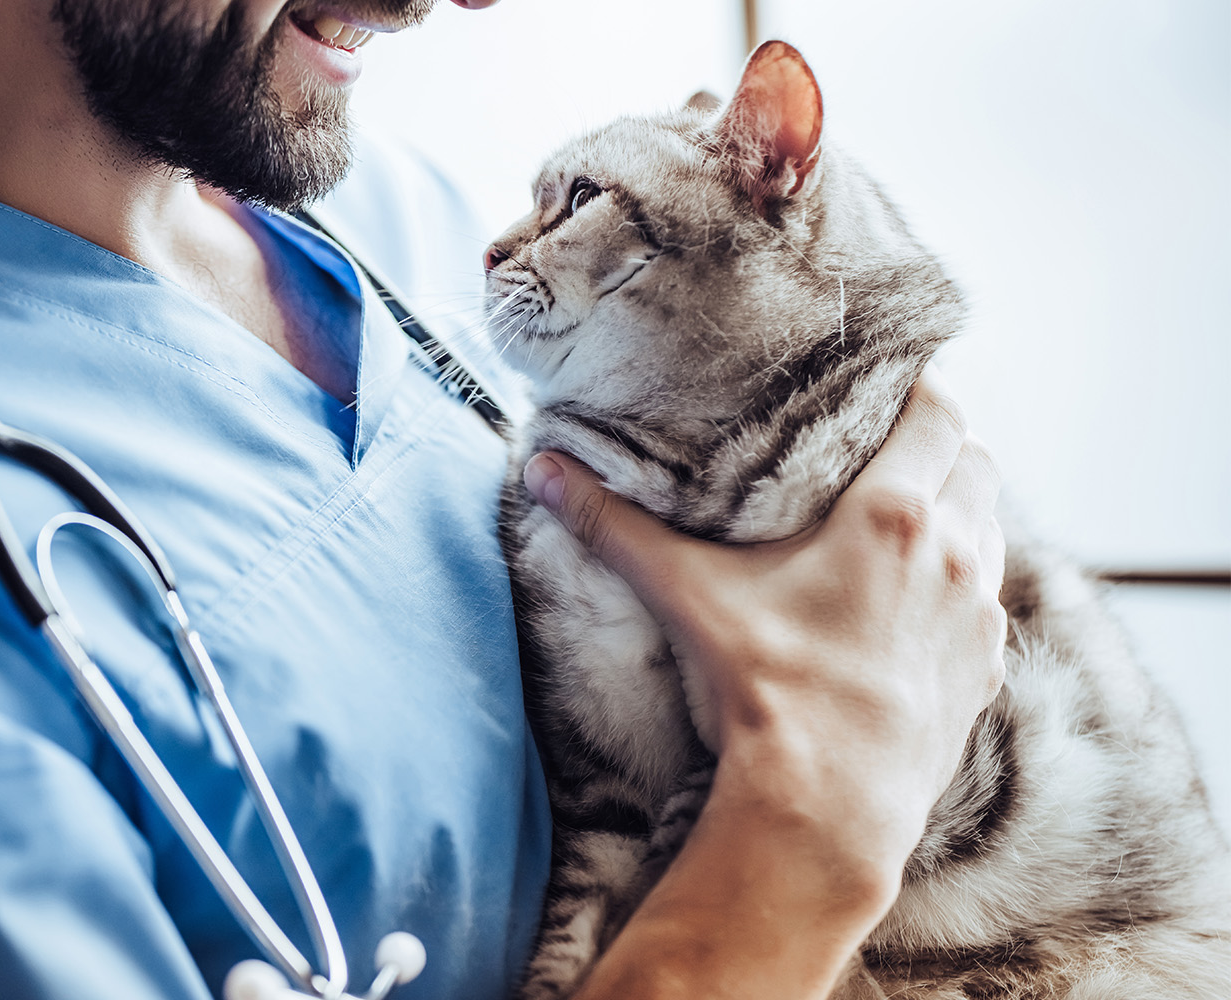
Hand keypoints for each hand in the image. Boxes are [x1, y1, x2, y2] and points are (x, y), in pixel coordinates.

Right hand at [524, 368, 1006, 997]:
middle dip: (941, 445)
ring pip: (990, 528)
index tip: (896, 380)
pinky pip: (989, 601)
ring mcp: (979, 615)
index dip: (923, 387)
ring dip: (960, 510)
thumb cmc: (765, 688)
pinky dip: (965, 583)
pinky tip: (919, 601)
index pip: (940, 413)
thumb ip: (615, 526)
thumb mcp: (686, 594)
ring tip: (907, 516)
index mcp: (892, 515)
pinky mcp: (986, 669)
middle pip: (975, 462)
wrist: (828, 803)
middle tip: (891, 444)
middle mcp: (954, 553)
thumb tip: (543, 470)